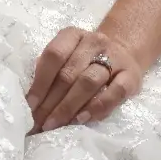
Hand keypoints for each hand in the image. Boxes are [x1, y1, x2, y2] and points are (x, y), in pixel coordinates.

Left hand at [26, 26, 142, 134]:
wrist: (123, 52)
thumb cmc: (84, 61)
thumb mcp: (67, 56)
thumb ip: (49, 71)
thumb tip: (30, 102)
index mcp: (73, 35)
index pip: (54, 56)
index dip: (40, 82)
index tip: (29, 105)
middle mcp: (94, 42)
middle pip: (69, 73)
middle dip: (51, 102)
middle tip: (39, 122)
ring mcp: (115, 58)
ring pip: (88, 82)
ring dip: (68, 106)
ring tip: (55, 124)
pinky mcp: (131, 76)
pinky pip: (114, 93)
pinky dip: (97, 107)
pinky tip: (81, 119)